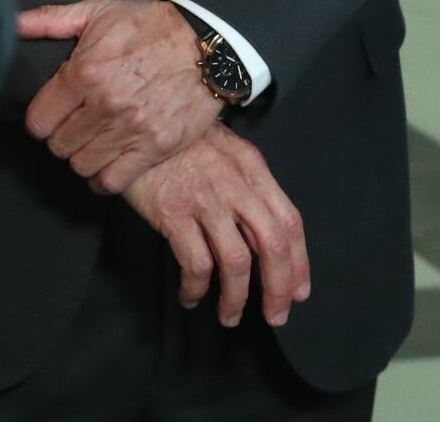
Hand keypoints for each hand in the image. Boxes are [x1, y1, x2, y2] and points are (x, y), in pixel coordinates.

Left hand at [19, 0, 217, 192]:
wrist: (209, 45)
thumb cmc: (151, 26)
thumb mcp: (99, 12)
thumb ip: (50, 20)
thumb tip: (11, 23)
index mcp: (85, 71)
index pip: (38, 120)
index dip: (42, 118)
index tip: (53, 113)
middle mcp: (105, 104)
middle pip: (58, 145)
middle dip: (61, 136)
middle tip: (74, 125)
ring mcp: (131, 130)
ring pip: (81, 165)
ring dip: (81, 156)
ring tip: (91, 142)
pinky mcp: (154, 148)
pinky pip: (112, 182)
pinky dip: (103, 178)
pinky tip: (105, 163)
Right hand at [121, 129, 310, 327]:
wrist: (139, 122)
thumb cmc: (182, 140)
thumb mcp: (225, 152)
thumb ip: (247, 187)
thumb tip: (262, 238)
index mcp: (253, 169)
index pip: (290, 220)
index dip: (299, 261)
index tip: (299, 291)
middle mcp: (236, 185)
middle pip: (272, 244)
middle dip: (278, 287)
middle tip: (275, 315)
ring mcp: (205, 199)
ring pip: (236, 261)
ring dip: (236, 297)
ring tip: (229, 316)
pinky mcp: (173, 213)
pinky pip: (195, 262)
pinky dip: (196, 287)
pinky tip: (191, 295)